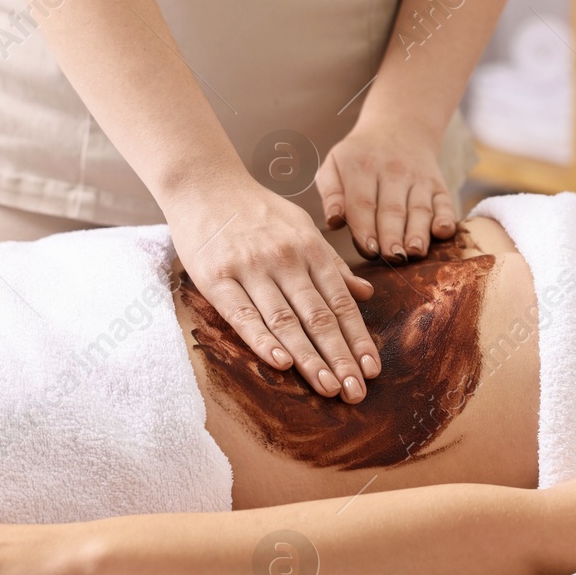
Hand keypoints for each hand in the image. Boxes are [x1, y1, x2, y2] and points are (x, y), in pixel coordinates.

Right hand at [167, 178, 378, 401]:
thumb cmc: (256, 209)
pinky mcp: (216, 278)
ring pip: (285, 321)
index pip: (341, 302)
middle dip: (340, 358)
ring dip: (309, 358)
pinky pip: (243, 314)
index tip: (372, 370)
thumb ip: (332, 263)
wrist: (203, 182)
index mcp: (310, 249)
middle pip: (319, 317)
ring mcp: (251, 269)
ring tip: (328, 387)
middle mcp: (286, 260)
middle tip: (356, 392)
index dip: (358, 339)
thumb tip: (366, 293)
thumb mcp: (302, 226)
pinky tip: (281, 364)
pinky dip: (262, 340)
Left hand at [317, 120, 456, 261]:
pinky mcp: (438, 185)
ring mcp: (418, 179)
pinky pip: (445, 203)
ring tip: (415, 251)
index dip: (366, 228)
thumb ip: (330, 194)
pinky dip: (446, 218)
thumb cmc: (358, 157)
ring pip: (419, 209)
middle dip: (393, 236)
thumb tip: (333, 222)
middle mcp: (393, 172)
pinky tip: (443, 232)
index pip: (363, 203)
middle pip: (393, 209)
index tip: (368, 251)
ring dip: (419, 232)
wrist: (397, 128)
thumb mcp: (334, 165)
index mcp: (361, 168)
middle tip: (392, 257)